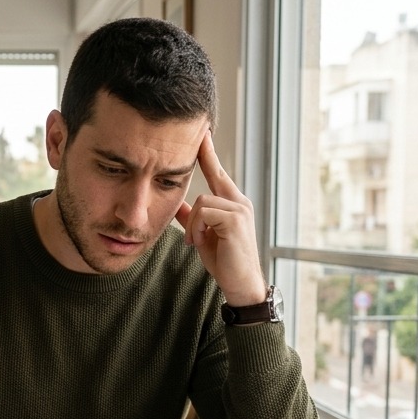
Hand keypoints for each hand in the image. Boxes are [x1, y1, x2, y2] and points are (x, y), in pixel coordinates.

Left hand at [174, 131, 268, 305]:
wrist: (240, 284)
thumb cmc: (224, 261)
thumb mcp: (202, 235)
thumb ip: (191, 218)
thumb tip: (177, 204)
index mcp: (233, 204)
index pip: (218, 173)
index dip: (209, 154)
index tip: (203, 134)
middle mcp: (240, 202)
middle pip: (215, 174)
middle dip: (205, 156)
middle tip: (201, 134)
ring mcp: (240, 210)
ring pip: (203, 200)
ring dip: (192, 223)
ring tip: (193, 240)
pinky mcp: (235, 220)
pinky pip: (204, 212)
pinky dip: (196, 228)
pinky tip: (198, 242)